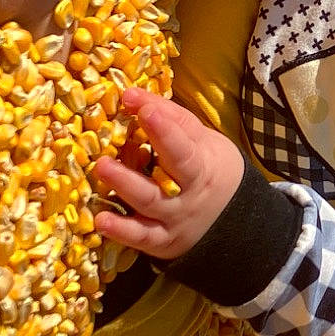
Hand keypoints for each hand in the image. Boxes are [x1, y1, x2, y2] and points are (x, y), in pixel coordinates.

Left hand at [91, 87, 244, 259]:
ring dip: (123, 188)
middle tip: (108, 151)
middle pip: (165, 181)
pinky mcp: (161, 241)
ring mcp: (174, 220)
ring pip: (149, 205)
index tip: (144, 109)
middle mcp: (187, 195)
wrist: (234, 216)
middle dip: (140, 164)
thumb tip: (130, 94)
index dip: (165, 130)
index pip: (183, 149)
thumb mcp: (201, 139)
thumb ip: (168, 117)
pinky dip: (121, 231)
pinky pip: (141, 238)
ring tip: (101, 170)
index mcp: (201, 166)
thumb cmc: (209, 167)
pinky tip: (100, 220)